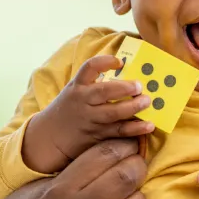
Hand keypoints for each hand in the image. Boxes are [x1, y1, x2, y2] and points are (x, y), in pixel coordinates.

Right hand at [0, 138, 147, 198]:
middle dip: (137, 164)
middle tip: (138, 160)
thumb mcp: (29, 192)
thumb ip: (62, 177)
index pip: (102, 156)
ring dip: (138, 196)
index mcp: (56, 190)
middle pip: (122, 178)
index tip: (128, 142)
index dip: (122, 145)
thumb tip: (96, 159)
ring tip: (135, 190)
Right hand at [22, 55, 156, 173]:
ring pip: (113, 113)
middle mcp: (83, 101)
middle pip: (104, 92)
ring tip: (147, 102)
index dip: (105, 62)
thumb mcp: (75, 91)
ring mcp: (90, 119)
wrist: (50, 137)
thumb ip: (94, 84)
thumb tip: (127, 75)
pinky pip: (118, 131)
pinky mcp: (97, 136)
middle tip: (140, 86)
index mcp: (78, 86)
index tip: (119, 61)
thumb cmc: (70, 109)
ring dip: (133, 107)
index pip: (89, 68)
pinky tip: (148, 125)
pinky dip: (135, 129)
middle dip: (124, 88)